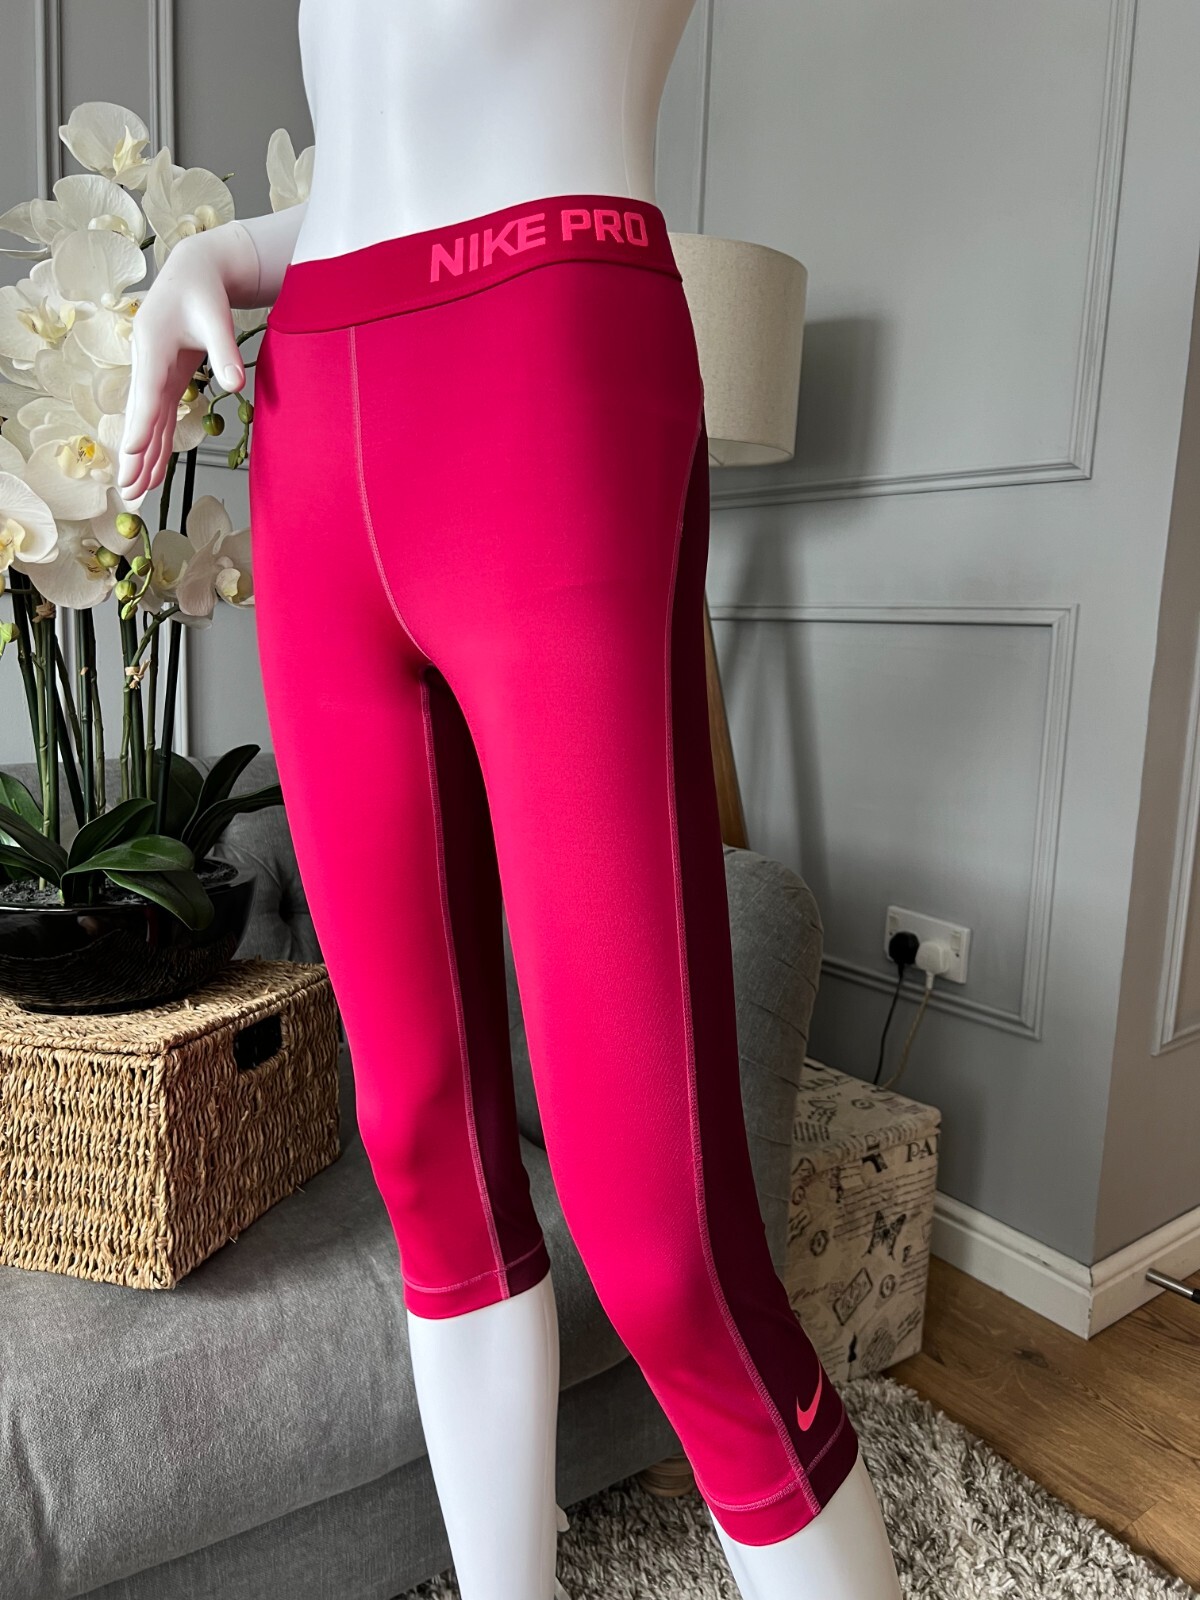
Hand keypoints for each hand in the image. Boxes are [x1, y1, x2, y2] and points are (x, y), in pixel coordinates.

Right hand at [117, 227, 256, 501]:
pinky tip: (151, 470)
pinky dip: (155, 444)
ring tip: (135, 494)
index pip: (147, 393)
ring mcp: (153, 374)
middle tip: (128, 492)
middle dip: (133, 456)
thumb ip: (224, 352)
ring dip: (141, 458)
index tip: (131, 453)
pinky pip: (158, 418)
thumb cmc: (205, 292)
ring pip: (146, 423)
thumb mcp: (216, 317)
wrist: (194, 272)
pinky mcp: (166, 379)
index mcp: (153, 346)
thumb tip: (236, 385)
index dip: (140, 425)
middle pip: (139, 416)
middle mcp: (146, 363)